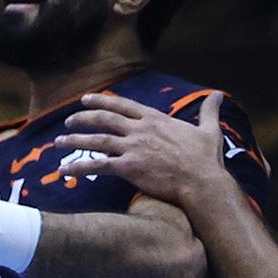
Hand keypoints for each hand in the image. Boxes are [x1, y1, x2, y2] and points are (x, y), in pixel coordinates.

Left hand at [56, 91, 234, 207]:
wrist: (202, 182)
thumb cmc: (206, 160)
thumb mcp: (209, 130)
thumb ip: (209, 111)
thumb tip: (219, 95)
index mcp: (156, 119)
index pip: (123, 105)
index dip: (102, 101)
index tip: (86, 99)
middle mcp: (141, 130)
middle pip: (104, 119)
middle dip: (82, 118)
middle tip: (67, 120)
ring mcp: (133, 148)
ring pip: (96, 140)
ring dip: (74, 140)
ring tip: (57, 142)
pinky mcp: (128, 167)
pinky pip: (97, 165)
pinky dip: (78, 167)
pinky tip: (64, 170)